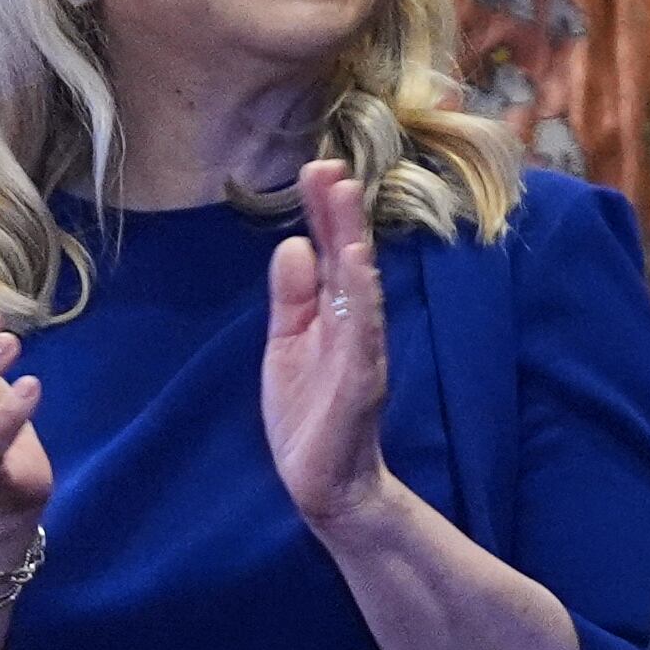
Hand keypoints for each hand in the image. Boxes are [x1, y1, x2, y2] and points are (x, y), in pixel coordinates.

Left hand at [263, 161, 395, 534]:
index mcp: (332, 312)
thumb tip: (293, 245)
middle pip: (348, 258)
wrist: (325, 483)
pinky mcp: (361, 381)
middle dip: (339, 212)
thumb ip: (292, 297)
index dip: (323, 212)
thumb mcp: (286, 344)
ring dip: (352, 241)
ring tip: (344, 199)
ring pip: (358, 286)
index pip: (329, 252)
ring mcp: (360, 351)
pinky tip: (354, 265)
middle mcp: (352, 323)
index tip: (316, 168)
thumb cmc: (307, 413)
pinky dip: (360, 297)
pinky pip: (362, 334)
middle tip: (328, 165)